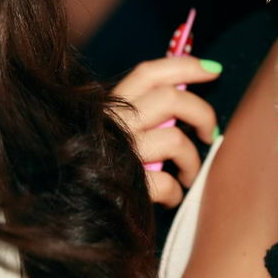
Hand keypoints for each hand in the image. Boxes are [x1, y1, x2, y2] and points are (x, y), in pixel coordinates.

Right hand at [112, 56, 220, 206]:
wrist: (63, 211)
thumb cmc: (102, 164)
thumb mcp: (117, 127)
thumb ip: (144, 111)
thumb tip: (185, 92)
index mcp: (113, 105)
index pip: (150, 73)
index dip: (185, 66)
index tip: (214, 69)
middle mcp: (114, 123)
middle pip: (171, 98)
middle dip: (203, 113)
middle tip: (209, 133)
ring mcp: (120, 153)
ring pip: (176, 140)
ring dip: (192, 161)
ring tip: (188, 175)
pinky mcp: (125, 185)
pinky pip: (166, 183)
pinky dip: (175, 192)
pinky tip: (171, 197)